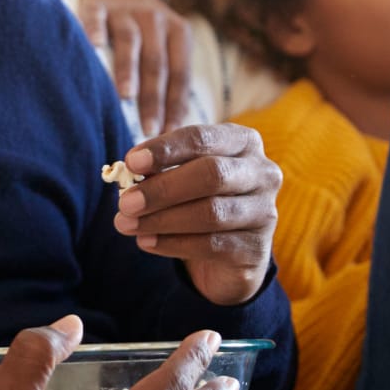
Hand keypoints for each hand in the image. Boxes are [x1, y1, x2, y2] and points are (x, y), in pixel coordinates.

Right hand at [76, 0, 190, 137]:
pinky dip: (94, 32)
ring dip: (128, 70)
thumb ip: (166, 79)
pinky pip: (96, 18)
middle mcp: (154, 19)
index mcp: (178, 33)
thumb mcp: (163, 47)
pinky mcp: (97, 5)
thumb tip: (168, 132)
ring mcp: (125, 10)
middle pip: (157, 62)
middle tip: (149, 127)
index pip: (179, 73)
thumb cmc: (143, 33)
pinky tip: (93, 48)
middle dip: (153, 97)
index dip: (175, 103)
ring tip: (126, 96)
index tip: (168, 132)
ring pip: (130, 42)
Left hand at [110, 124, 278, 304]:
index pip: (202, 138)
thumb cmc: (198, 198)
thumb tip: (130, 170)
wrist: (228, 251)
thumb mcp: (180, 176)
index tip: (131, 162)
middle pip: (211, 175)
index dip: (165, 149)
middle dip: (162, 189)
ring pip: (211, 213)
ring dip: (161, 220)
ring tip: (126, 224)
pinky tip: (146, 242)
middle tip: (125, 202)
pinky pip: (211, 245)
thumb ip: (160, 169)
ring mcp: (265, 211)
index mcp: (242, 142)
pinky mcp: (257, 248)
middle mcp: (262, 173)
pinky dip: (172, 243)